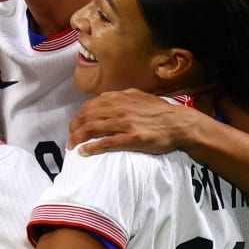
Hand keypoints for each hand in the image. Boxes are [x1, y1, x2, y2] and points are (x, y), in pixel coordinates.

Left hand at [67, 89, 199, 155]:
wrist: (179, 123)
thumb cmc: (160, 111)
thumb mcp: (138, 96)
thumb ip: (120, 97)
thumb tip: (104, 98)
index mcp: (119, 98)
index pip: (89, 106)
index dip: (78, 117)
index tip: (74, 126)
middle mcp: (119, 108)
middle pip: (86, 117)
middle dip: (73, 129)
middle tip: (70, 139)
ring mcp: (125, 123)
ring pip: (92, 129)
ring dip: (78, 139)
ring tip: (72, 147)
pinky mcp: (132, 138)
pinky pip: (106, 143)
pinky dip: (92, 147)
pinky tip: (84, 152)